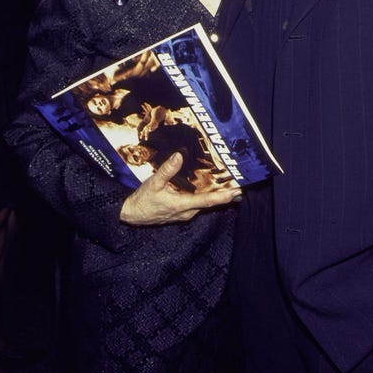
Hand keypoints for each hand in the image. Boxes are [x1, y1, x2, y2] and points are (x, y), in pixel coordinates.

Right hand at [119, 152, 241, 225]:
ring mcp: (185, 214)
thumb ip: (167, 170)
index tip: (235, 191)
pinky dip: (206, 197)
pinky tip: (210, 190)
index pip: (207, 201)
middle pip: (210, 203)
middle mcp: (187, 212)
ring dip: (216, 196)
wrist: (132, 215)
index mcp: (182, 205)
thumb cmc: (143, 201)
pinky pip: (198, 204)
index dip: (223, 196)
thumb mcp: (153, 183)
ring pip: (204, 204)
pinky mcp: (181, 212)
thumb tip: (179, 156)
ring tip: (230, 187)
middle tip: (239, 187)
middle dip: (225, 196)